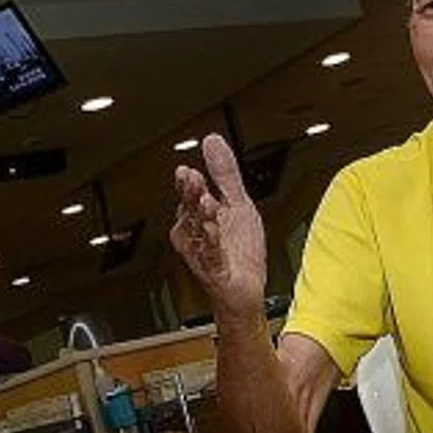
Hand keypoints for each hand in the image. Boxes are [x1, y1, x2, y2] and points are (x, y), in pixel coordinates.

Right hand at [169, 135, 268, 319]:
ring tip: (205, 200)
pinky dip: (212, 243)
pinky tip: (214, 231)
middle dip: (191, 195)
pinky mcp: (215, 270)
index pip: (191, 193)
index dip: (189, 182)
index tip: (187, 171)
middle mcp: (195, 233)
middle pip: (190, 210)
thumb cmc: (237, 253)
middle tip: (191, 179)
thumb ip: (224, 173)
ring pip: (199, 231)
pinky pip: (211, 255)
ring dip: (201, 216)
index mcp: (199, 215)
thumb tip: (212, 140)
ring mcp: (204, 252)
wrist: (244, 291)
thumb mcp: (237, 203)